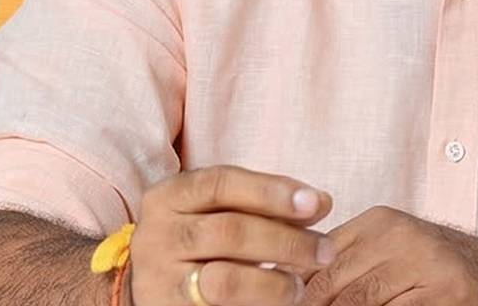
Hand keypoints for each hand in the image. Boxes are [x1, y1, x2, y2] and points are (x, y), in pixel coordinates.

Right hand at [130, 166, 335, 305]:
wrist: (153, 288)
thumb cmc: (197, 244)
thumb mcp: (217, 213)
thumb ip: (263, 206)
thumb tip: (320, 202)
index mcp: (168, 197)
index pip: (220, 183)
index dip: (270, 191)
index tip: (315, 202)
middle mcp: (157, 234)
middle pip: (229, 231)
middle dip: (286, 240)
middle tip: (324, 250)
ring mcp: (160, 277)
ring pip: (226, 280)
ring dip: (275, 283)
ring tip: (299, 286)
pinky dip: (259, 305)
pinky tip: (279, 301)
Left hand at [300, 207, 477, 305]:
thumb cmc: (438, 268)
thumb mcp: (392, 249)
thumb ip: (349, 260)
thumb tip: (290, 282)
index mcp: (380, 221)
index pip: (320, 255)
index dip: (296, 286)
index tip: (277, 300)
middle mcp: (401, 237)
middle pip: (335, 282)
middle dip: (311, 304)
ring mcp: (426, 264)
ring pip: (360, 302)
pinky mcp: (446, 292)